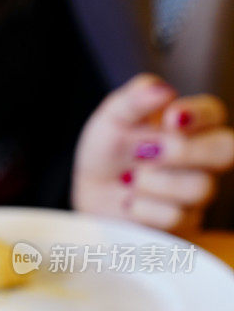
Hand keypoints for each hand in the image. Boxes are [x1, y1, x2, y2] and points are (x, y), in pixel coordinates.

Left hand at [72, 73, 233, 232]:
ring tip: (128, 178)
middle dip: (184, 152)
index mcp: (189, 123)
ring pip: (199, 187)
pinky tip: (128, 201)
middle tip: (145, 152)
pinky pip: (176, 217)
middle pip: (226, 151)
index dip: (198, 115)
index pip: (213, 113)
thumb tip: (162, 90)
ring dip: (154, 182)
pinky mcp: (183, 220)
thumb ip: (134, 100)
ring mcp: (195, 188)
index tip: (171, 118)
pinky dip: (142, 208)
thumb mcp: (112, 118)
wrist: (91, 191)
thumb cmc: (108, 149)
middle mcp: (202, 155)